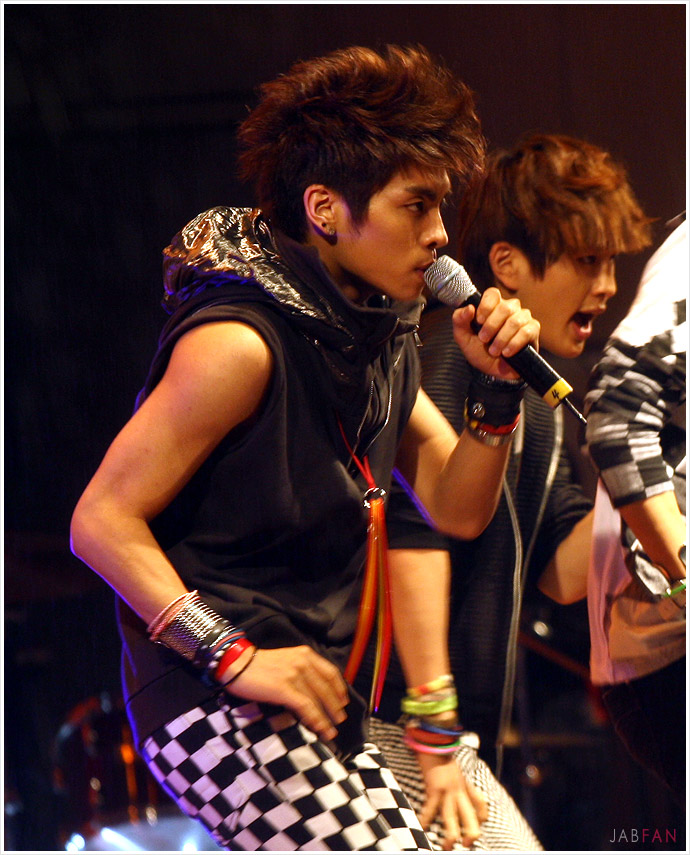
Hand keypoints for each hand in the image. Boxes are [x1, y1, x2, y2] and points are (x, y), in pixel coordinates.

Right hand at [222, 645, 348, 741]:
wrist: (236, 664)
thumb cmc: (259, 665)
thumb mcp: (286, 660)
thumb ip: (301, 669)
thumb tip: (315, 691)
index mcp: (305, 654)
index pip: (331, 673)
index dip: (339, 690)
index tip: (343, 702)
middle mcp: (303, 662)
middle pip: (327, 688)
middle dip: (335, 707)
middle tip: (339, 721)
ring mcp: (294, 675)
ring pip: (318, 700)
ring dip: (327, 718)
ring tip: (331, 731)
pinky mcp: (284, 688)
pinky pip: (306, 706)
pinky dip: (315, 719)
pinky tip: (319, 729)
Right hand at [416, 752, 487, 849]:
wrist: (435, 740)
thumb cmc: (442, 752)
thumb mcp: (456, 767)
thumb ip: (459, 779)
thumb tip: (458, 785)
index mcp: (466, 784)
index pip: (481, 805)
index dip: (482, 818)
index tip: (478, 825)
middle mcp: (460, 790)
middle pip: (471, 818)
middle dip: (470, 835)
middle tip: (465, 845)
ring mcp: (448, 791)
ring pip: (452, 819)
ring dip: (450, 836)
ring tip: (446, 846)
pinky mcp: (435, 789)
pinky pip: (431, 809)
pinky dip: (426, 819)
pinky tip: (422, 827)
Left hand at [452, 287, 539, 379]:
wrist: (494, 373)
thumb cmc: (480, 352)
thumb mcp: (463, 338)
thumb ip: (460, 321)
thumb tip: (469, 308)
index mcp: (493, 306)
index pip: (493, 294)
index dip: (486, 306)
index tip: (479, 321)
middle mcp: (510, 309)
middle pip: (505, 307)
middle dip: (492, 326)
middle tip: (484, 340)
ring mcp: (523, 318)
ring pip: (515, 321)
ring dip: (501, 338)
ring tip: (494, 351)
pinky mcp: (533, 330)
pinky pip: (526, 331)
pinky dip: (514, 344)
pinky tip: (507, 353)